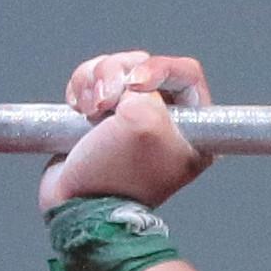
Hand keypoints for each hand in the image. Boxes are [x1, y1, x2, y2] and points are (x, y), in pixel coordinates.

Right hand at [41, 50, 214, 212]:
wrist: (78, 204)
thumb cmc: (117, 175)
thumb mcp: (144, 124)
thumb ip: (145, 92)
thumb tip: (126, 87)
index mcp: (192, 129)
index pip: (185, 73)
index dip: (156, 68)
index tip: (134, 84)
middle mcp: (165, 121)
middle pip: (143, 66)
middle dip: (118, 75)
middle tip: (104, 102)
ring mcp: (132, 118)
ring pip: (114, 70)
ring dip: (96, 81)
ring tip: (88, 110)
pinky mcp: (102, 117)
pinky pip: (92, 82)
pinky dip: (81, 87)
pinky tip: (78, 108)